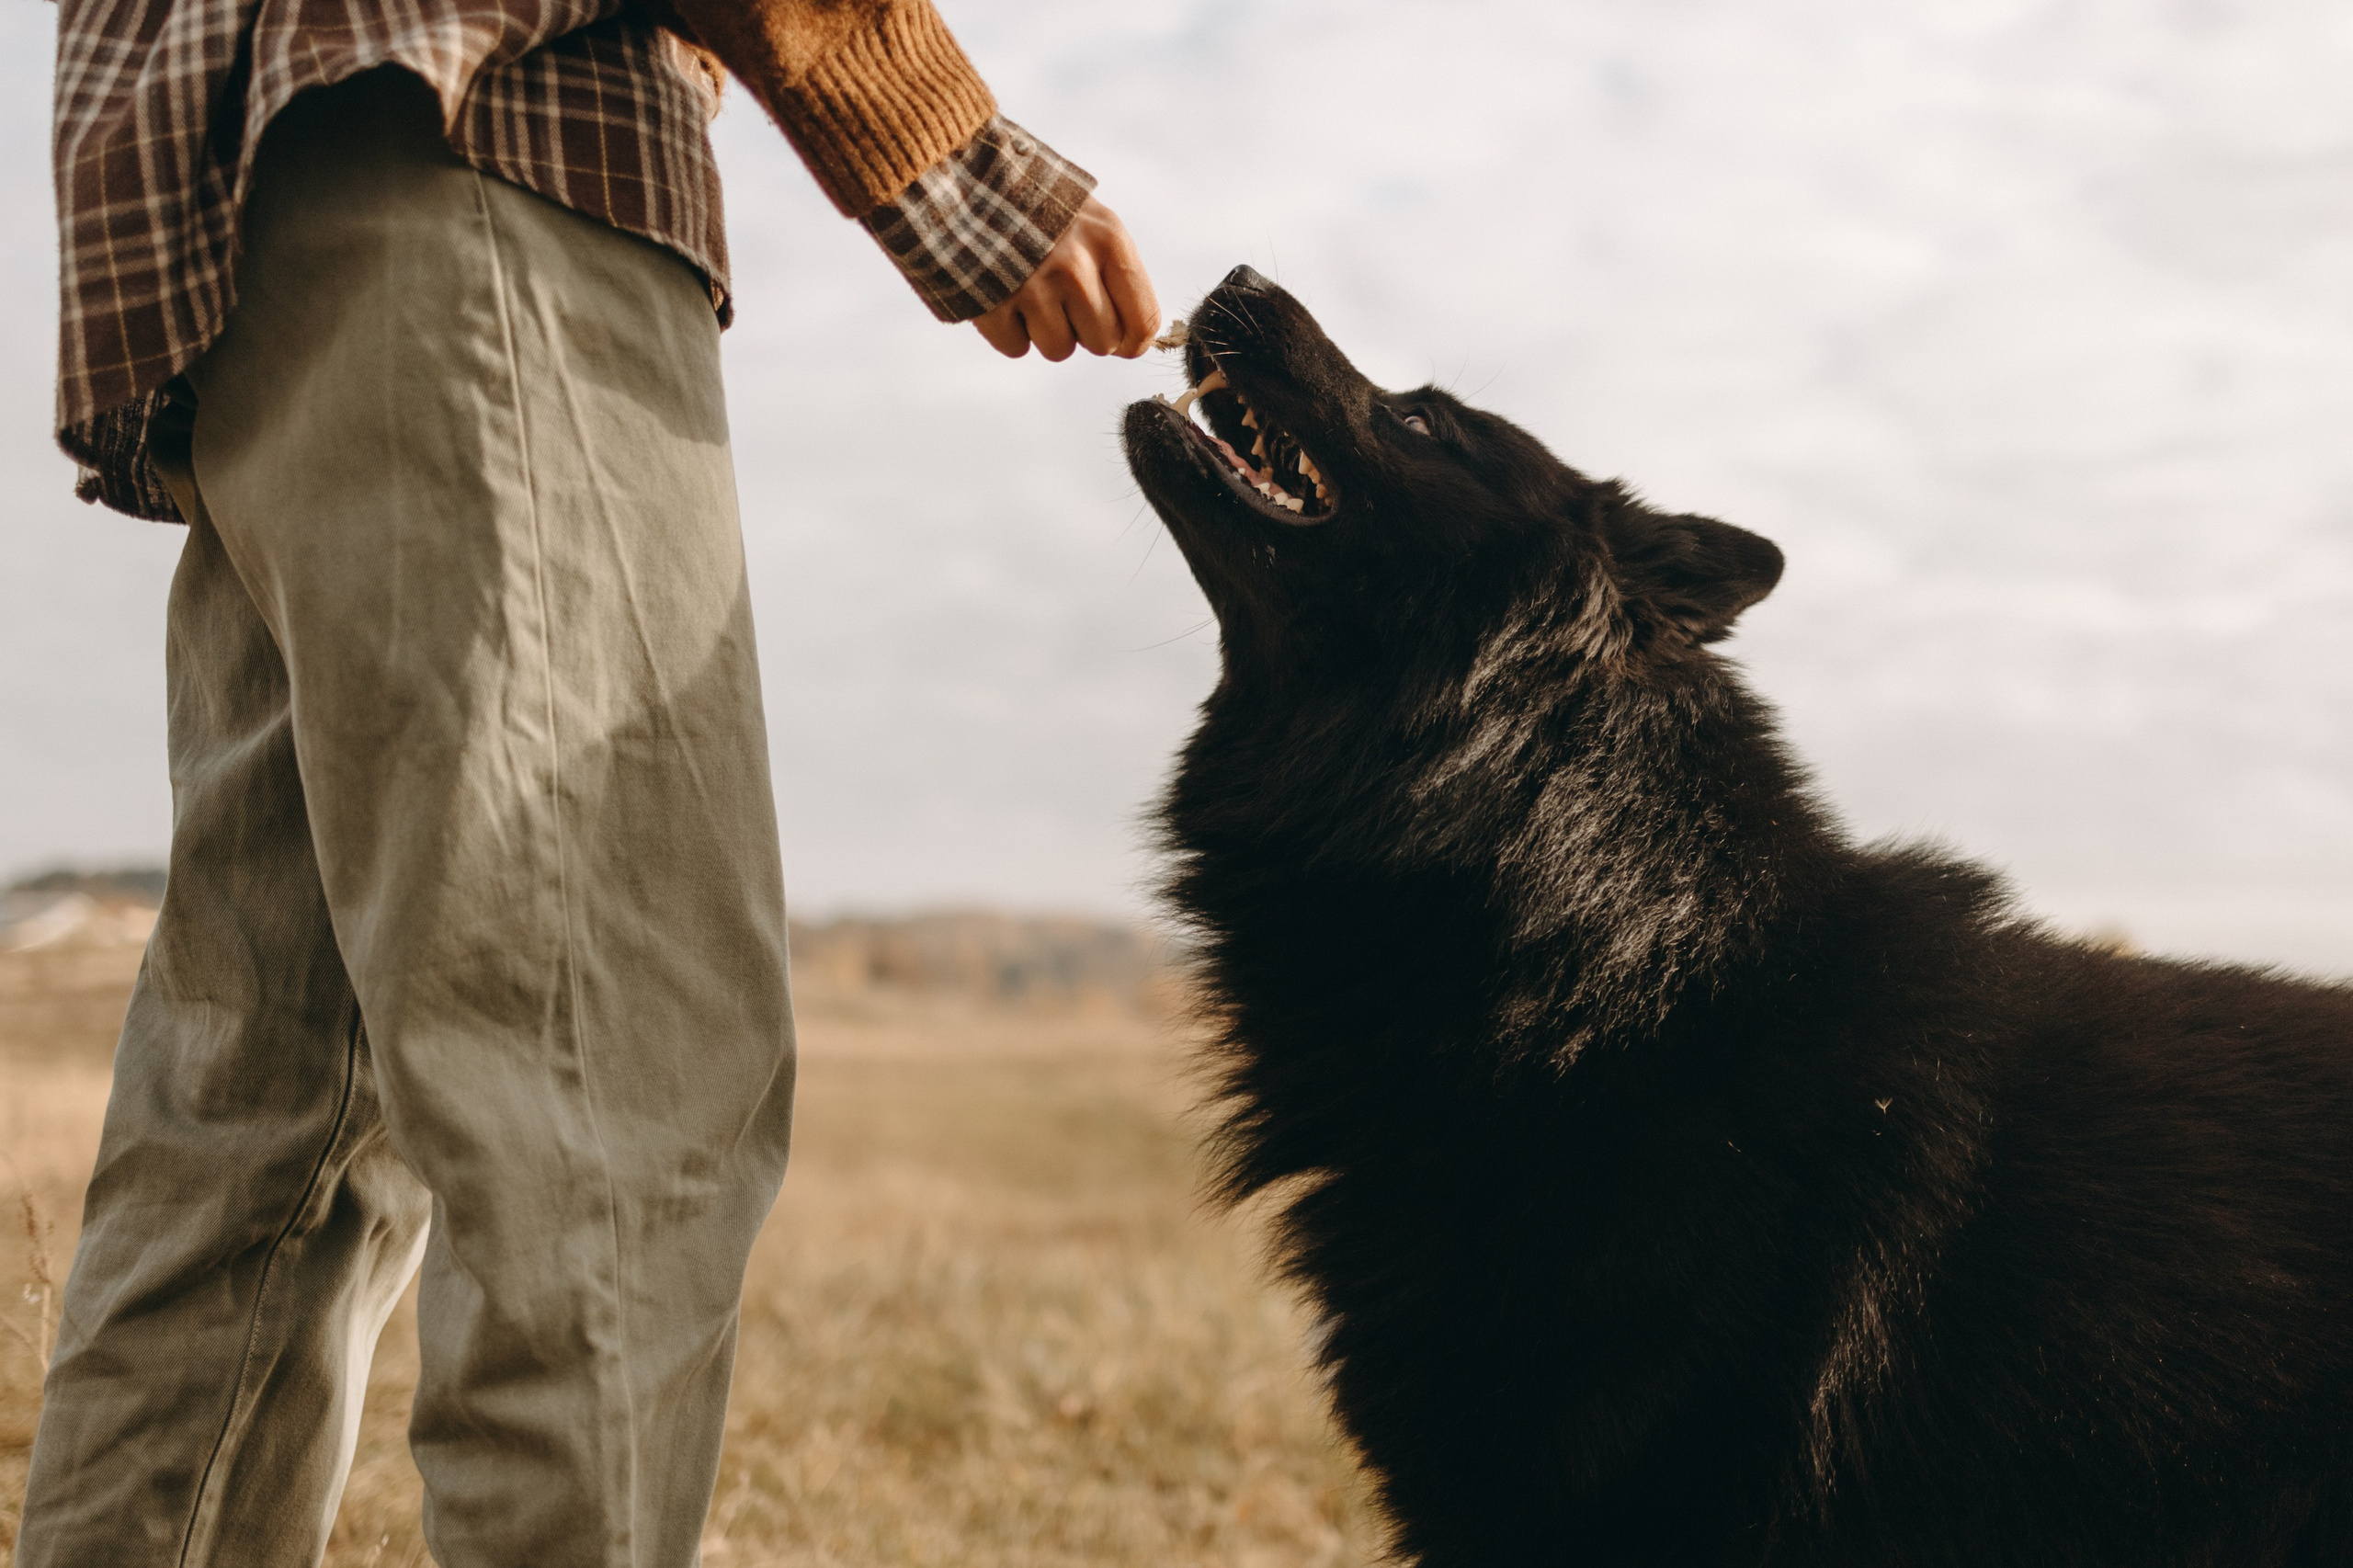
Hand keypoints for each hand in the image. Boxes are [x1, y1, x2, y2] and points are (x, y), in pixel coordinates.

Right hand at [974, 196, 1159, 361]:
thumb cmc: (1031, 199)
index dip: (1133, 341)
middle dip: (1084, 331)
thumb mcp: (1087, 216)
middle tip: (1060, 299)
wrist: (956, 173)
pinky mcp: (991, 304)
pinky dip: (1007, 330)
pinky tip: (999, 294)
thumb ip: (1112, 269)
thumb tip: (1134, 338)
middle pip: (1103, 343)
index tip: (1123, 342)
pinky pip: (1015, 347)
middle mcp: (1076, 267)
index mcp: (1108, 240)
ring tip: (1026, 290)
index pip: (1143, 321)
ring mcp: (1031, 287)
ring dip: (1043, 331)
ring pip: (1058, 350)